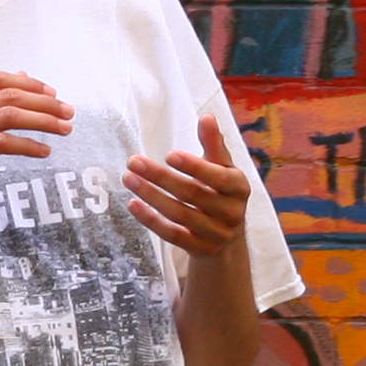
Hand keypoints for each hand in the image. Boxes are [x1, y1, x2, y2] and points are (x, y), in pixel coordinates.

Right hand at [0, 71, 75, 232]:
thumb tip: (22, 76)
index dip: (31, 84)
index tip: (54, 94)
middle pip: (9, 96)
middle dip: (46, 103)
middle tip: (68, 112)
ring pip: (11, 116)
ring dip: (44, 122)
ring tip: (65, 129)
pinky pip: (5, 143)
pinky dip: (29, 146)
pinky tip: (44, 151)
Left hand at [125, 115, 251, 261]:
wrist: (227, 240)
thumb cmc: (220, 194)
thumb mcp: (223, 170)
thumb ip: (214, 145)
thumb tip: (207, 116)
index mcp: (238, 187)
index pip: (217, 177)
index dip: (194, 166)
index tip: (169, 154)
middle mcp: (231, 211)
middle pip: (192, 194)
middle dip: (160, 177)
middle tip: (133, 161)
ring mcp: (215, 233)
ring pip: (179, 214)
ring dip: (150, 195)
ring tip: (128, 178)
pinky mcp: (199, 249)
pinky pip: (171, 234)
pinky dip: (150, 219)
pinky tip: (132, 204)